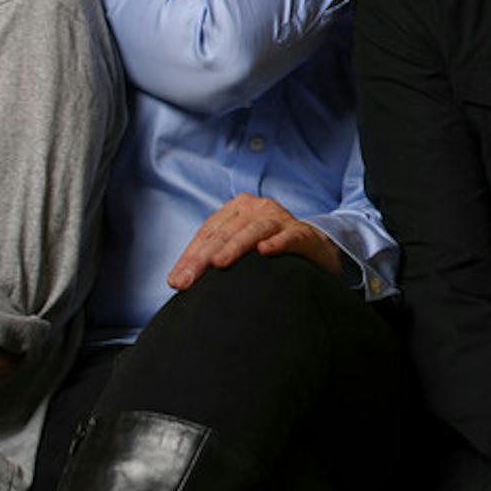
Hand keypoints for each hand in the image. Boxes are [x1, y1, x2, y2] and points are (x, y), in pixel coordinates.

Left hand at [166, 194, 343, 291]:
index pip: (208, 233)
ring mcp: (281, 218)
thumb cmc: (269, 250)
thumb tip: (176, 282)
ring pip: (254, 230)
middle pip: (225, 233)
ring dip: (236, 246)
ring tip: (219, 264)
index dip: (190, 256)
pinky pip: (289, 236)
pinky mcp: (303, 232)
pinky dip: (277, 242)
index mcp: (237, 209)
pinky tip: (265, 251)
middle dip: (203, 258)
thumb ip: (213, 258)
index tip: (176, 281)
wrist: (314, 249)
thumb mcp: (239, 248)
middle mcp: (257, 208)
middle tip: (187, 282)